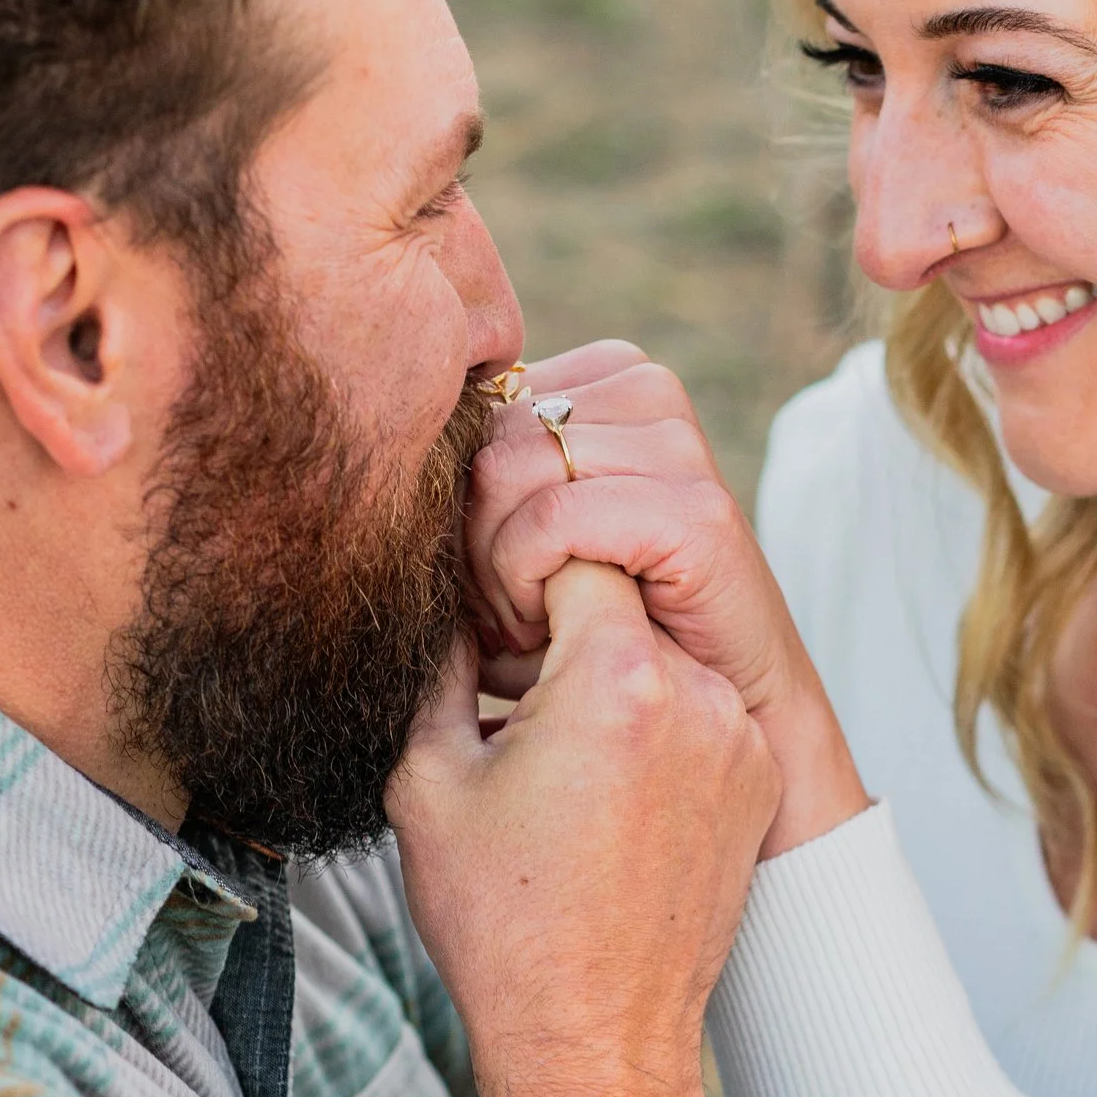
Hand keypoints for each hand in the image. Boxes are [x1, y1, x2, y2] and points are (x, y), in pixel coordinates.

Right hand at [386, 558, 778, 1096]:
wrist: (592, 1039)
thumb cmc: (504, 926)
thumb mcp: (428, 780)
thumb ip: (440, 662)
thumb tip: (444, 594)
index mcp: (618, 680)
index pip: (573, 546)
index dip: (517, 569)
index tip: (489, 623)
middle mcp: (699, 697)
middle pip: (625, 592)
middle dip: (563, 614)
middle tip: (509, 673)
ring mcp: (739, 739)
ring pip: (665, 647)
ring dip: (610, 667)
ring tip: (554, 741)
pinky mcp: (756, 778)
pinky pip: (698, 706)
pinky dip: (652, 717)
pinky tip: (602, 779)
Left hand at [465, 342, 868, 857]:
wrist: (724, 719)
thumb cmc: (604, 640)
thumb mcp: (520, 543)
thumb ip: (471, 488)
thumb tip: (373, 461)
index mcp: (603, 376)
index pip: (473, 401)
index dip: (459, 496)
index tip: (485, 578)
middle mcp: (646, 388)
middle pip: (484, 434)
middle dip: (471, 538)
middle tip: (502, 620)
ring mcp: (678, 443)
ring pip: (506, 470)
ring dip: (495, 571)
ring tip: (527, 629)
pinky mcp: (696, 511)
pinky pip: (552, 519)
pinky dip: (524, 585)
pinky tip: (545, 635)